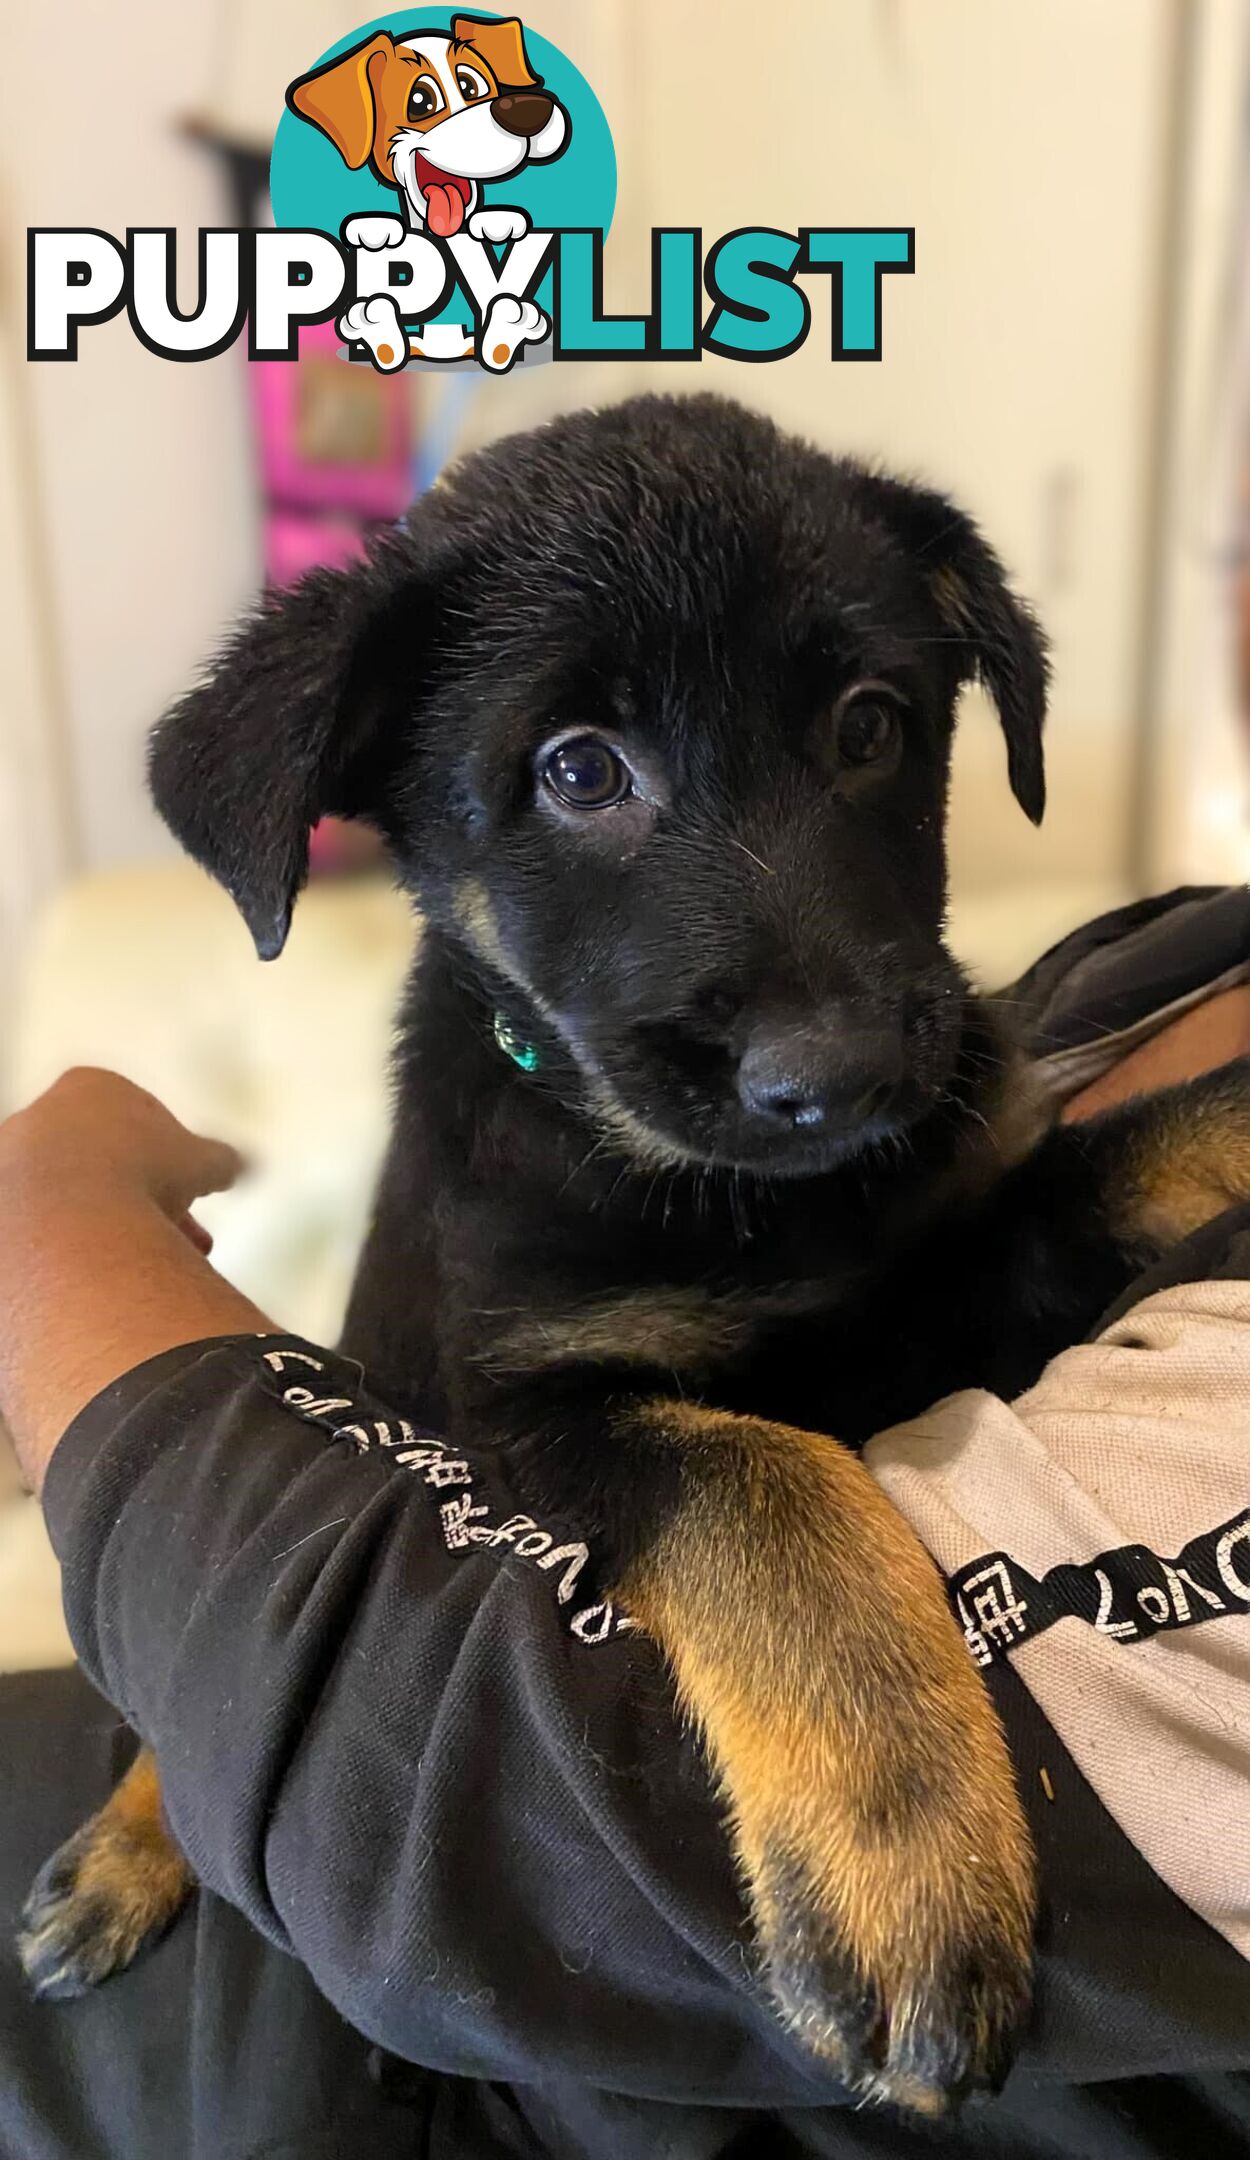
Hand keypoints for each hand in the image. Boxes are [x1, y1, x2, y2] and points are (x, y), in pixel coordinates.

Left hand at [0, 1070, 266, 1493]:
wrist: (66, 1225)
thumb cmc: (137, 1173)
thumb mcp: (199, 1163)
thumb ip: (218, 1160)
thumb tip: (241, 1166)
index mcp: (89, 1089)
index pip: (137, 1119)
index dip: (171, 1159)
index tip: (190, 1193)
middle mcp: (39, 1120)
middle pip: (102, 1164)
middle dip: (145, 1202)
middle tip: (179, 1239)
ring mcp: (10, 1168)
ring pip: (75, 1204)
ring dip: (116, 1232)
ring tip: (153, 1272)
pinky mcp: (4, 1221)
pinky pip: (48, 1238)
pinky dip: (79, 1256)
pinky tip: (110, 1282)